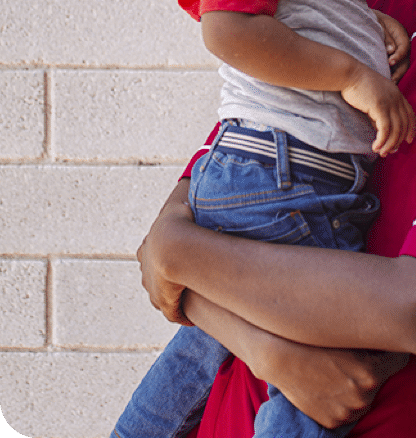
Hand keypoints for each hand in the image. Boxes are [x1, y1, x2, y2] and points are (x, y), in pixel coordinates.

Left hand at [136, 178, 195, 325]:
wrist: (173, 244)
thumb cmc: (179, 218)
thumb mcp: (183, 198)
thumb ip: (188, 189)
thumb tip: (194, 174)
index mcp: (147, 246)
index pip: (152, 253)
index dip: (168, 255)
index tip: (179, 258)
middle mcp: (145, 266)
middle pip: (154, 275)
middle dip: (167, 278)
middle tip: (184, 280)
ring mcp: (152, 284)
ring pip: (162, 294)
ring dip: (175, 296)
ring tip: (191, 297)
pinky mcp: (163, 300)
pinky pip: (174, 311)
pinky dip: (182, 313)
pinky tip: (192, 316)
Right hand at [264, 343, 408, 428]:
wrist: (281, 357)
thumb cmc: (314, 339)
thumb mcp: (349, 335)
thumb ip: (373, 339)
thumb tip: (393, 335)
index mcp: (371, 373)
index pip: (401, 360)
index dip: (392, 349)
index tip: (385, 343)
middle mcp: (363, 396)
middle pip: (381, 379)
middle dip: (373, 368)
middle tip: (355, 354)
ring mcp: (348, 412)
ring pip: (364, 397)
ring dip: (357, 385)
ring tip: (338, 369)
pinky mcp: (333, 422)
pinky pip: (347, 409)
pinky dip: (341, 398)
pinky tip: (328, 383)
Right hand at [340, 67, 415, 155]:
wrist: (349, 74)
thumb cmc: (358, 85)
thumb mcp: (375, 98)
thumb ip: (381, 112)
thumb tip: (383, 132)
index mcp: (397, 93)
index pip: (410, 114)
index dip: (412, 128)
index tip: (409, 140)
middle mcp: (396, 98)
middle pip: (404, 124)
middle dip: (399, 141)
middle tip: (390, 152)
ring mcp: (390, 102)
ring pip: (396, 129)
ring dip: (390, 144)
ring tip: (381, 152)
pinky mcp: (380, 107)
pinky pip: (385, 129)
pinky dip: (382, 141)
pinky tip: (375, 147)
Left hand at [373, 10, 410, 82]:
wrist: (364, 19)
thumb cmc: (370, 19)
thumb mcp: (377, 23)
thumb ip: (385, 36)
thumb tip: (391, 50)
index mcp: (400, 32)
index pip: (404, 46)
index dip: (399, 56)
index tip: (390, 62)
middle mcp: (401, 43)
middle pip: (406, 60)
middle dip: (399, 71)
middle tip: (391, 81)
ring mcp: (397, 51)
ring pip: (401, 66)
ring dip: (396, 76)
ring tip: (388, 85)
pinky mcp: (391, 57)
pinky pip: (394, 68)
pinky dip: (391, 75)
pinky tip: (384, 83)